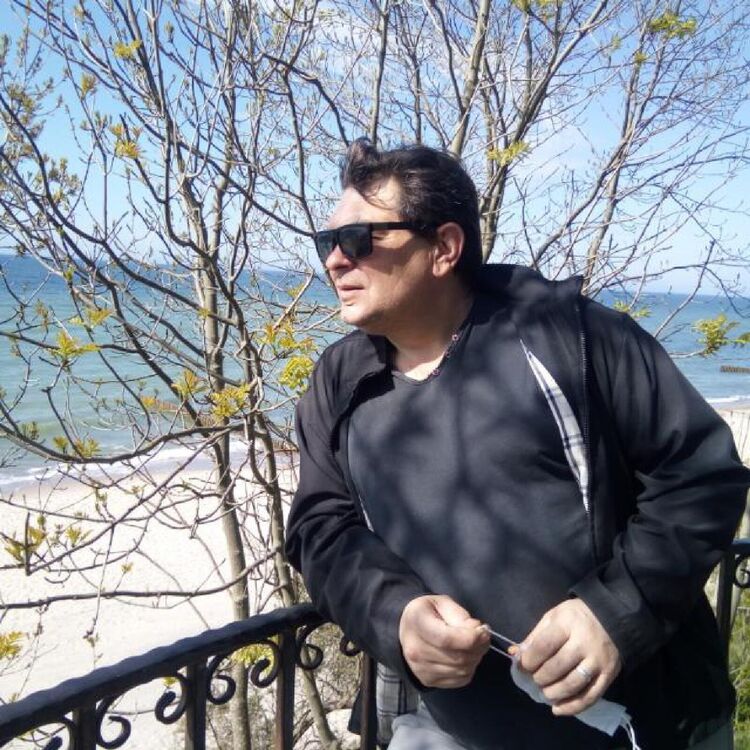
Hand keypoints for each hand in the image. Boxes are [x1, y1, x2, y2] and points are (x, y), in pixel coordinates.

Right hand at [399, 594, 489, 687]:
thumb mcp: (442, 602)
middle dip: (479, 648)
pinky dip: (469, 669)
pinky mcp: (428, 681)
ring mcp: (420, 669)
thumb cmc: (428, 612)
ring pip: (461, 671)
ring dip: (476, 658)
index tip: (483, 631)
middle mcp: (415, 650)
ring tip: (475, 645)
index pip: (447, 639)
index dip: (471, 638)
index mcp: (417, 624)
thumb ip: (460, 615)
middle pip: (457, 658)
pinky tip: (466, 656)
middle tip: (483, 636)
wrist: (407, 628)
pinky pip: (460, 680)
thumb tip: (477, 631)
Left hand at [516, 599, 620, 715]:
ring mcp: (598, 661)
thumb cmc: (576, 617)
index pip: (544, 646)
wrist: (613, 618)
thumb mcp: (553, 617)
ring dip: (554, 693)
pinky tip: (557, 709)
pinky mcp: (609, 675)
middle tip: (536, 679)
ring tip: (545, 692)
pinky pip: (590, 697)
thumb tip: (514, 654)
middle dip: (540, 677)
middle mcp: (584, 643)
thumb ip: (534, 637)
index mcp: (567, 624)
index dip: (529, 660)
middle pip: (557, 668)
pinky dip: (572, 707)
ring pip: (572, 684)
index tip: (523, 666)